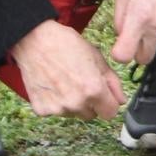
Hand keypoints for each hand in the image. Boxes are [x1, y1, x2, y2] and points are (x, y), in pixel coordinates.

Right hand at [10, 19, 124, 118]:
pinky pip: (56, 111)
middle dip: (91, 103)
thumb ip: (113, 82)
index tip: (104, 95)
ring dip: (74, 103)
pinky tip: (53, 85)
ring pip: (74, 113)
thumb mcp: (97, 58)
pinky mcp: (42, 110)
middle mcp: (76, 103)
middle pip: (92, 115)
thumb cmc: (66, 44)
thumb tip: (121, 100)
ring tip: (65, 81)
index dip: (108, 103)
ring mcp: (57, 109)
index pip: (110, 113)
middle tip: (81, 83)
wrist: (35, 41)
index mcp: (94, 90)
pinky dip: (56, 102)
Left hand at [108, 0, 155, 65]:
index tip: (120, 46)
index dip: (120, 53)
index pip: (124, 55)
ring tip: (153, 7)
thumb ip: (119, 18)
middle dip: (138, 50)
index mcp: (139, 17)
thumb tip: (121, 36)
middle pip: (144, 58)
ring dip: (153, 32)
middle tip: (136, 33)